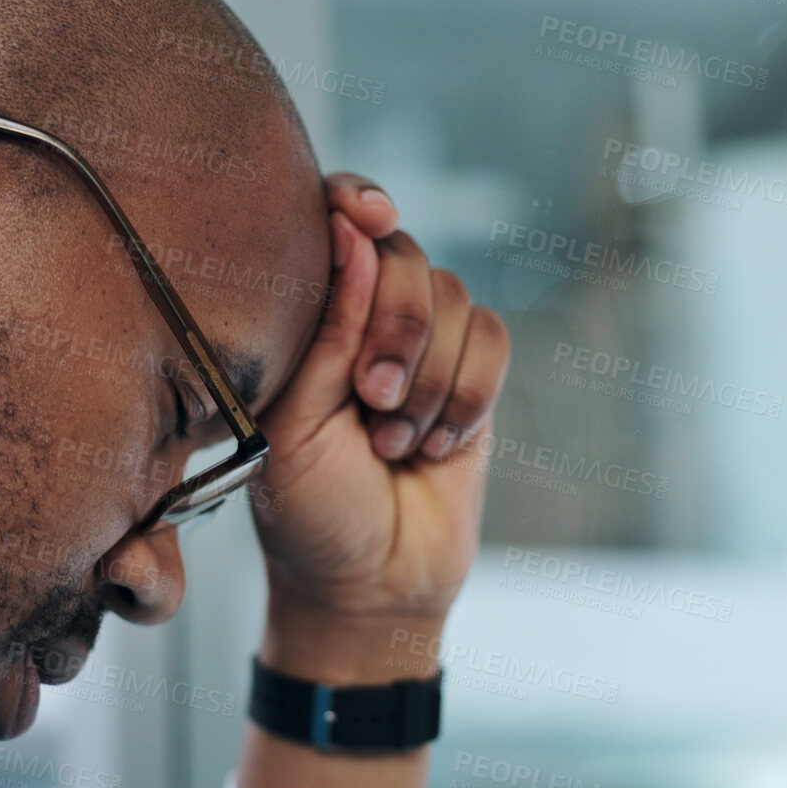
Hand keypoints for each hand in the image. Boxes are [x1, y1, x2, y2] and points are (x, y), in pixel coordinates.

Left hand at [250, 175, 510, 657]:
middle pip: (405, 254)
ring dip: (429, 382)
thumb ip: (323, 330)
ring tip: (392, 444)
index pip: (331, 223)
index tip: (370, 217)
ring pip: (454, 299)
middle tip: (372, 399)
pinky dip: (468, 397)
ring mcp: (421, 344)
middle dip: (396, 329)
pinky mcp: (471, 377)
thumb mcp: (292, 424)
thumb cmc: (309, 511)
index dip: (356, 202)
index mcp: (301, 319)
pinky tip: (434, 446)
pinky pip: (494, 341)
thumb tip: (352, 233)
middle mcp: (362, 318)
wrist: (371, 585)